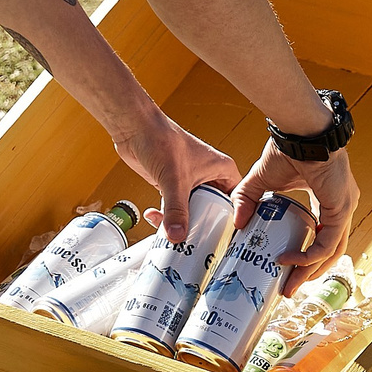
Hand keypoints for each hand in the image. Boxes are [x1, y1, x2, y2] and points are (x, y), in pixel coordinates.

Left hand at [110, 107, 239, 244]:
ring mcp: (191, 181)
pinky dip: (167, 215)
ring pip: (193, 211)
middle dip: (202, 225)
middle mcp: (210, 176)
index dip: (231, 221)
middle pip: (214, 210)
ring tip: (172, 233)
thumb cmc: (161, 139)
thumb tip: (178, 235)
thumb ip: (176, 210)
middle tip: (196, 241)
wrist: (135, 129)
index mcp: (223, 170)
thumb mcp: (174, 180)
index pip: (236, 202)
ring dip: (181, 222)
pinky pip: (176, 208)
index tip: (224, 238)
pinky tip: (156, 218)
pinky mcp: (173, 185)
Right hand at [238, 143, 357, 293]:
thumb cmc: (286, 148)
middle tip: (287, 288)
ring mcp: (344, 208)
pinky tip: (289, 260)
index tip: (285, 270)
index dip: (306, 256)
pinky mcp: (341, 208)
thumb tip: (236, 224)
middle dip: (307, 272)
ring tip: (289, 284)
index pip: (323, 236)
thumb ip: (247, 200)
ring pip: (332, 251)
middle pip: (329, 250)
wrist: (300, 130)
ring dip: (309, 270)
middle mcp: (341, 206)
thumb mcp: (261, 181)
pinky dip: (309, 255)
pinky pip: (327, 242)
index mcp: (328, 200)